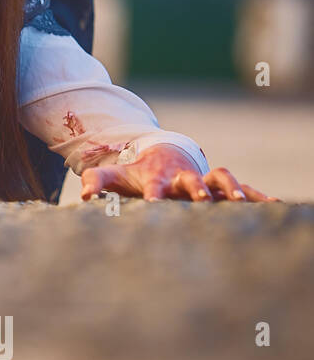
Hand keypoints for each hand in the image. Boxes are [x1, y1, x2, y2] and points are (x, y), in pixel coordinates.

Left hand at [79, 144, 277, 202]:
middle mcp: (184, 178)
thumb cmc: (135, 172)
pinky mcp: (220, 186)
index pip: (155, 188)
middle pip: (192, 180)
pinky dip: (258, 195)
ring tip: (238, 201)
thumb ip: (97, 181)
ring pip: (222, 179)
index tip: (152, 204)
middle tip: (201, 200)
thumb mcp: (115, 175)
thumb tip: (84, 195)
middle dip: (197, 189)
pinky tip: (275, 204)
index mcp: (157, 178)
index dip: (154, 196)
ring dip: (231, 188)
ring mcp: (204, 180)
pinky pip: (245, 189)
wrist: (161, 154)